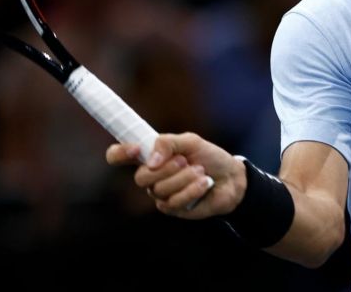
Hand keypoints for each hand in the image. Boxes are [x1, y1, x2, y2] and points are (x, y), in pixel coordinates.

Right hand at [106, 133, 245, 219]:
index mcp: (151, 157)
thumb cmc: (209, 158)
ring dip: (184, 178)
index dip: (119, 153)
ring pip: (159, 190)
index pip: (118, 156)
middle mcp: (152, 177)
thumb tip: (151, 161)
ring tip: (200, 171)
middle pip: (140, 178)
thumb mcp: (191, 141)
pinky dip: (192, 190)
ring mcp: (161, 194)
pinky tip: (204, 183)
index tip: (136, 149)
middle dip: (165, 169)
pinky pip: (174, 202)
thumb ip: (169, 143)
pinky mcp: (173, 209)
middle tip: (184, 161)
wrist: (231, 177)